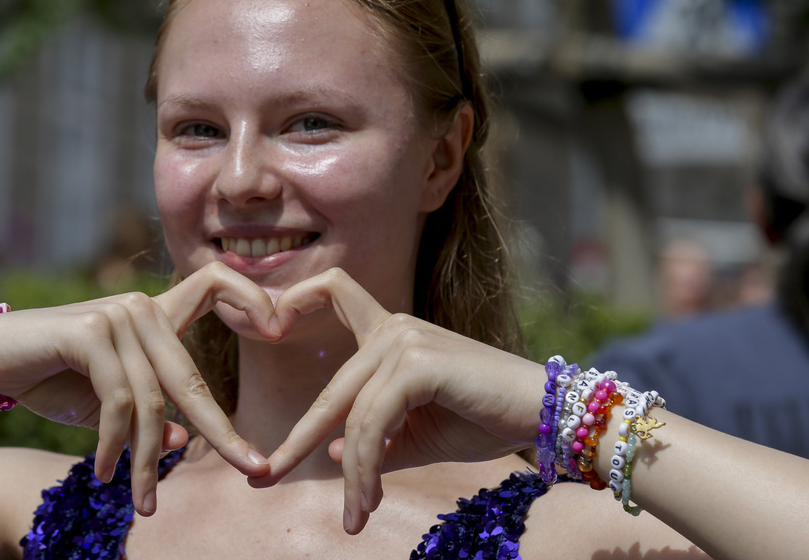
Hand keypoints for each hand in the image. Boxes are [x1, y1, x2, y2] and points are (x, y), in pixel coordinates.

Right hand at [0, 262, 276, 513]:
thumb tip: (183, 439)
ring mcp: (119, 315)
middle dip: (223, 431)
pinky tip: (102, 471)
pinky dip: (112, 444)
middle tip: (251, 469)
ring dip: (147, 459)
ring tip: (144, 501)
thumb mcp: (108, 404)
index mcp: (156, 315)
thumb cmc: (54, 377)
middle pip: (193, 376)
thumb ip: (149, 415)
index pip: (215, 284)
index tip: (281, 328)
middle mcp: (143, 307)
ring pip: (152, 400)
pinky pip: (119, 399)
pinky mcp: (92, 330)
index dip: (252, 296)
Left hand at [256, 268, 543, 532]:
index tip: (267, 327)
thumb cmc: (484, 419)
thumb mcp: (419, 434)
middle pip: (331, 391)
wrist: (545, 415)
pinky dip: (365, 469)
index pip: (336, 293)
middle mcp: (393, 328)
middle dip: (296, 442)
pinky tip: (369, 500)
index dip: (298, 298)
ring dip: (351, 476)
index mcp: (390, 333)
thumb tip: (335, 451)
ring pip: (352, 418)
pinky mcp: (418, 363)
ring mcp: (404, 341)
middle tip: (263, 479)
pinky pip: (372, 424)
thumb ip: (376, 441)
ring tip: (353, 516)